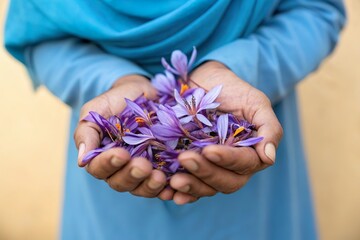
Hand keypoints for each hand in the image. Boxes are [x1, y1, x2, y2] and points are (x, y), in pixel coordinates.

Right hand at [74, 75, 167, 197]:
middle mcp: (121, 168)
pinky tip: (174, 187)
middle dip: (131, 176)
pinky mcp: (162, 167)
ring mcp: (142, 169)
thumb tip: (81, 161)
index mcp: (101, 156)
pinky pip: (163, 184)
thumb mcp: (96, 110)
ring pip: (141, 187)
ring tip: (159, 177)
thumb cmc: (115, 101)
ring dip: (149, 186)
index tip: (121, 154)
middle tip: (143, 166)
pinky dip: (167, 189)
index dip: (109, 164)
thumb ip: (87, 132)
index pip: (99, 169)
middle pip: (121, 182)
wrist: (143, 91)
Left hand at [169, 61, 282, 203]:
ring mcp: (211, 167)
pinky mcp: (192, 167)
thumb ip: (269, 128)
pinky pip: (189, 185)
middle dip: (205, 173)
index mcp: (251, 153)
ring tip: (172, 181)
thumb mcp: (255, 103)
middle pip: (225, 181)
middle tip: (185, 159)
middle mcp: (232, 166)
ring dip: (191, 186)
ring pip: (206, 187)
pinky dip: (180, 192)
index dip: (228, 160)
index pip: (244, 164)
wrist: (205, 81)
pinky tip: (168, 193)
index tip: (209, 151)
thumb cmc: (234, 90)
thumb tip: (269, 158)